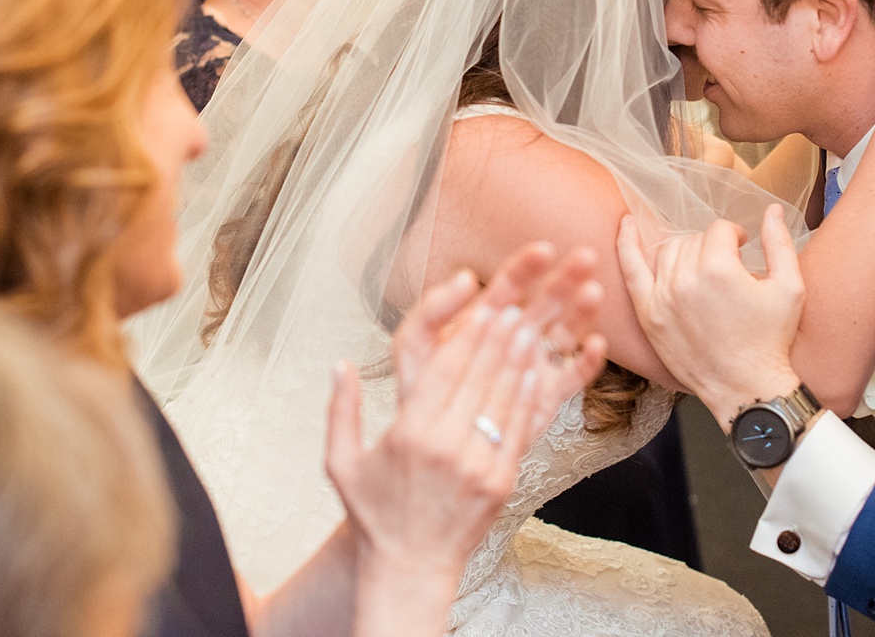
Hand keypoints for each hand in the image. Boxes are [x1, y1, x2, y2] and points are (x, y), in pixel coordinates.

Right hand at [327, 246, 607, 574]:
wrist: (410, 567)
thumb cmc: (375, 513)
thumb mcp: (341, 463)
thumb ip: (341, 411)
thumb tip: (340, 364)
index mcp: (409, 435)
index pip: (445, 371)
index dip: (468, 336)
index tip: (483, 308)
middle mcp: (447, 446)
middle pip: (480, 377)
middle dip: (498, 338)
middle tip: (513, 306)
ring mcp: (478, 465)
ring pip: (504, 398)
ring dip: (519, 359)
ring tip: (529, 328)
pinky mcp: (501, 481)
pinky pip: (519, 429)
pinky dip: (528, 396)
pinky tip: (534, 372)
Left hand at [618, 206, 804, 422]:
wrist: (746, 388)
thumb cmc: (771, 340)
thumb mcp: (790, 288)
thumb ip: (780, 243)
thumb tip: (772, 209)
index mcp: (719, 269)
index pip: (720, 231)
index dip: (735, 235)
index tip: (743, 247)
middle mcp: (685, 280)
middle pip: (694, 239)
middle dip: (713, 246)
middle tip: (726, 265)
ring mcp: (662, 298)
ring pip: (668, 250)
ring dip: (686, 250)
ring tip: (701, 264)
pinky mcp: (649, 315)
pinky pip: (631, 270)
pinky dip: (626, 243)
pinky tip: (625, 223)